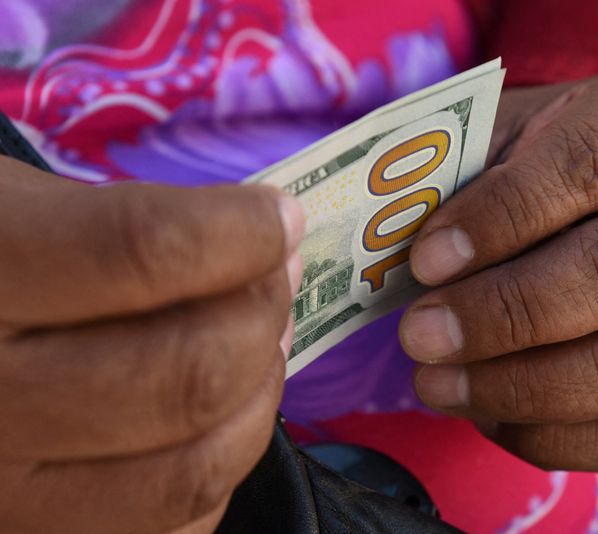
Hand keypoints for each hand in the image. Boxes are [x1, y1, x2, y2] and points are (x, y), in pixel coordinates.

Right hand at [0, 156, 303, 532]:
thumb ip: (130, 225)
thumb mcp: (17, 208)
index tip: (279, 219)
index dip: (243, 233)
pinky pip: (175, 527)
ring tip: (259, 344)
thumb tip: (263, 240)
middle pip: (189, 375)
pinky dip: (219, 467)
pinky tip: (213, 413)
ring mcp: (8, 498)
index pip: (145, 252)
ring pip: (193, 471)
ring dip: (259, 397)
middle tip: (272, 281)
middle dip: (262, 318)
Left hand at [399, 75, 597, 470]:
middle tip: (420, 334)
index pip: (586, 164)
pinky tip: (481, 411)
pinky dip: (547, 433)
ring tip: (436, 381)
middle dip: (508, 314)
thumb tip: (385, 246)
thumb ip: (449, 176)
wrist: (573, 201)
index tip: (426, 258)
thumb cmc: (514, 164)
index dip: (503, 215)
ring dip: (524, 385)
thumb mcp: (483, 138)